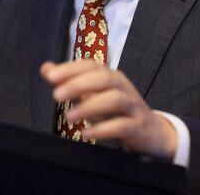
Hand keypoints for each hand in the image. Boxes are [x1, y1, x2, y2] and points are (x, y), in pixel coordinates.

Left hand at [40, 60, 177, 159]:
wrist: (153, 134)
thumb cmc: (118, 112)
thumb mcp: (94, 96)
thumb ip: (70, 82)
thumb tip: (46, 69)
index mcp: (111, 77)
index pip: (91, 65)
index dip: (71, 68)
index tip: (50, 75)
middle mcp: (123, 87)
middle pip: (103, 78)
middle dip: (79, 84)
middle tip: (56, 95)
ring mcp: (133, 107)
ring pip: (115, 99)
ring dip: (90, 106)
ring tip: (68, 116)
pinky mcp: (139, 127)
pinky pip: (122, 126)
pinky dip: (103, 129)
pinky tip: (86, 134)